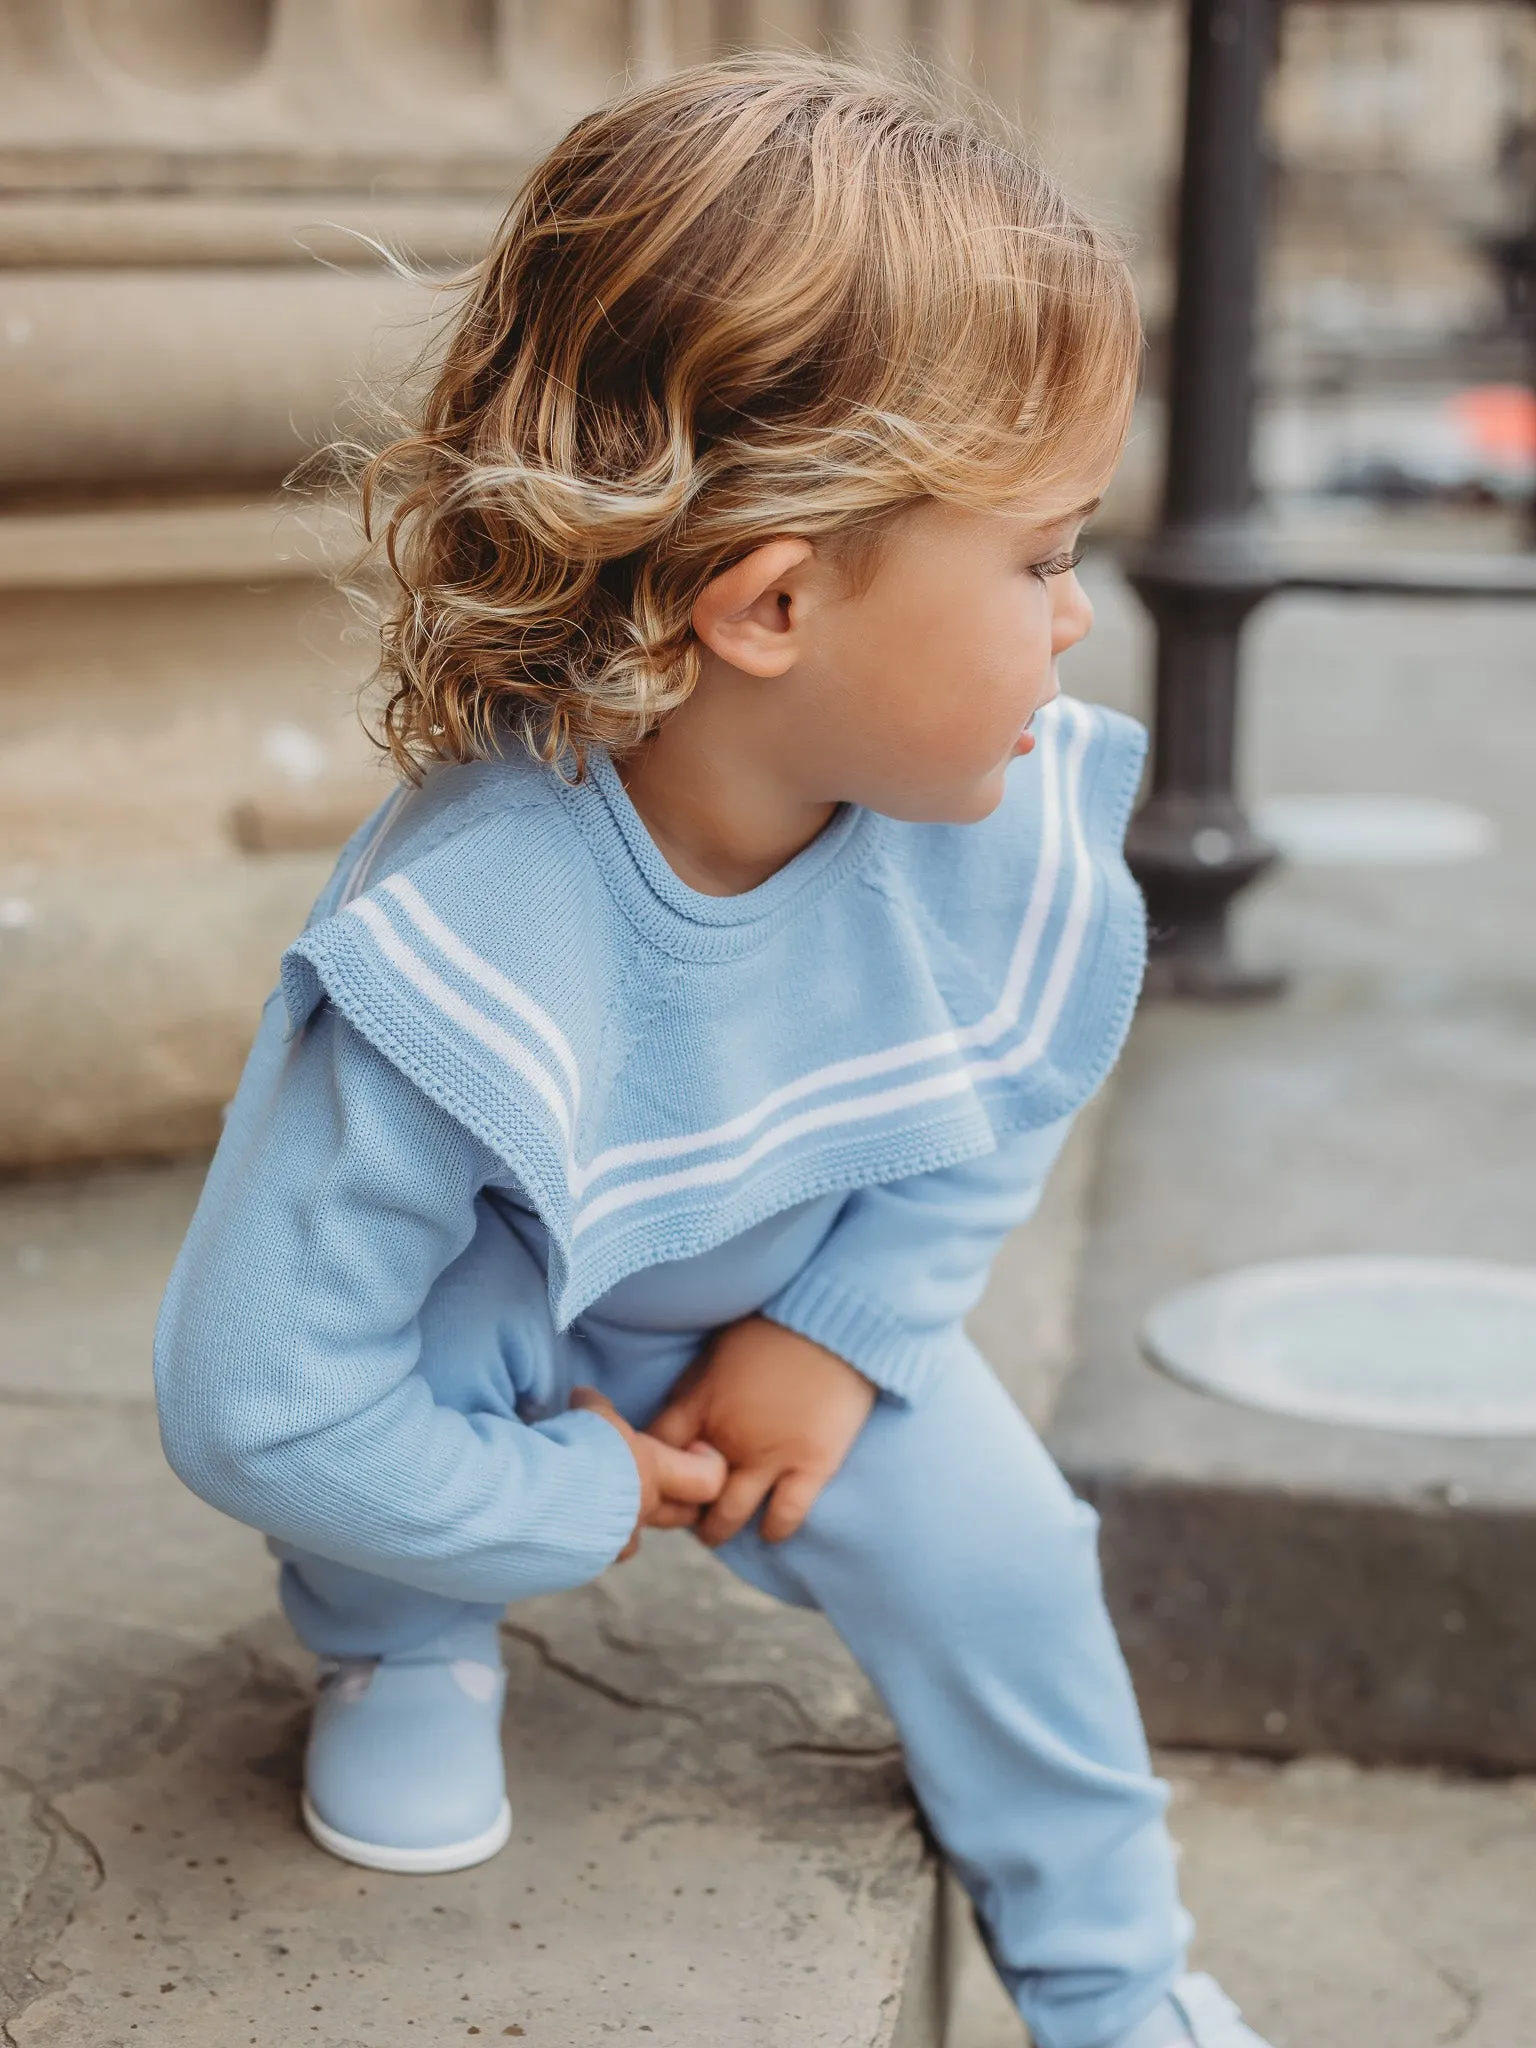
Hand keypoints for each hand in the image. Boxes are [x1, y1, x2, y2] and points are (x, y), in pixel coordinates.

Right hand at [570, 1386, 726, 1560]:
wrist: (536, 1500)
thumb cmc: (573, 1451)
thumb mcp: (590, 1417)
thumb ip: (597, 1408)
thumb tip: (585, 1395)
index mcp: (653, 1472)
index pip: (710, 1480)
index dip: (708, 1465)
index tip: (690, 1449)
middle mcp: (644, 1510)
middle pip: (683, 1514)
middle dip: (675, 1499)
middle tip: (650, 1476)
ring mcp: (618, 1540)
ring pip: (638, 1538)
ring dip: (630, 1523)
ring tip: (603, 1501)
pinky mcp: (590, 1561)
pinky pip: (603, 1552)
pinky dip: (595, 1540)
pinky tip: (575, 1522)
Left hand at [647, 1317, 875, 1547]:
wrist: (833, 1323)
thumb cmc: (772, 1328)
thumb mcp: (715, 1351)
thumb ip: (692, 1388)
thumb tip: (672, 1415)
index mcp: (702, 1406)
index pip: (659, 1450)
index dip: (652, 1467)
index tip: (659, 1473)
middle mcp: (729, 1439)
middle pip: (689, 1493)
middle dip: (681, 1508)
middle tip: (684, 1511)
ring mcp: (770, 1457)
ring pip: (730, 1516)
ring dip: (717, 1529)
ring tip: (716, 1530)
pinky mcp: (811, 1466)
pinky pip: (785, 1516)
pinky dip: (773, 1530)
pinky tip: (769, 1531)